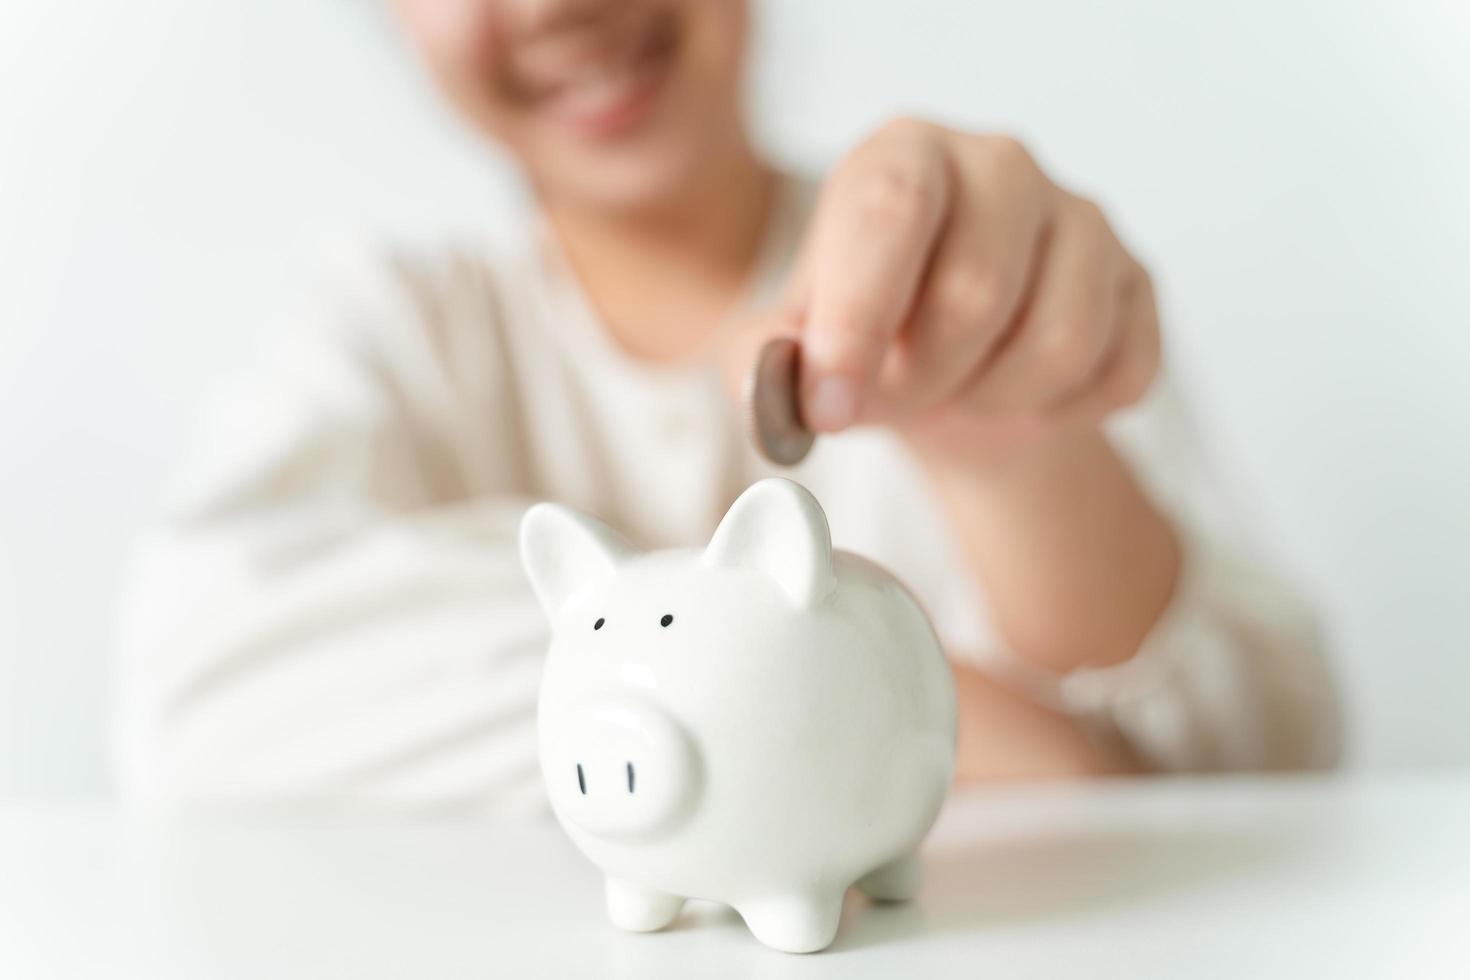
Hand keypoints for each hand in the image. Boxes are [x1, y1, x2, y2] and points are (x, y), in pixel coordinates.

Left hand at [769, 119, 1161, 465]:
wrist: (954, 374)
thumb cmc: (870, 339)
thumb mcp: (795, 346)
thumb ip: (767, 362)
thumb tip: (780, 395)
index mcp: (904, 155)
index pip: (888, 212)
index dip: (858, 318)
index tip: (831, 403)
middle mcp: (1000, 164)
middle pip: (975, 292)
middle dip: (923, 380)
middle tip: (896, 400)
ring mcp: (1083, 218)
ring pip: (1057, 342)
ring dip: (995, 402)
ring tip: (961, 392)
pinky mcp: (1139, 282)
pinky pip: (1118, 373)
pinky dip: (1060, 415)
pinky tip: (1023, 398)